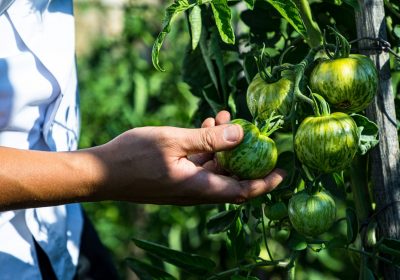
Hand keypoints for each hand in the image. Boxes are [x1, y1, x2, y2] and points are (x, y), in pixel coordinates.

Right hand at [88, 111, 285, 204]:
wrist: (102, 173)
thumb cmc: (135, 156)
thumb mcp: (174, 141)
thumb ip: (209, 139)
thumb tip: (242, 134)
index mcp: (199, 186)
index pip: (242, 191)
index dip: (264, 184)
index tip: (281, 172)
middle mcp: (195, 190)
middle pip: (231, 178)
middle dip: (243, 156)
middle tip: (250, 131)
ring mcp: (184, 185)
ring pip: (214, 168)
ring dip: (223, 147)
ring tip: (223, 118)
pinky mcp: (174, 178)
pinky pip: (198, 165)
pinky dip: (206, 148)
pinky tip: (204, 125)